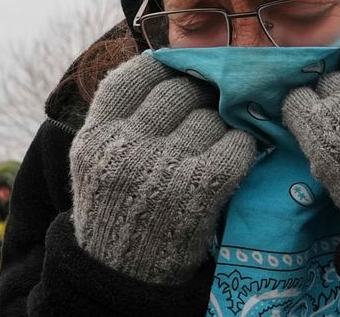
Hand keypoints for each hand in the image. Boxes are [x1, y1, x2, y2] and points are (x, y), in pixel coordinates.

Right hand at [70, 54, 256, 283]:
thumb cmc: (118, 209)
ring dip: (225, 124)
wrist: (124, 274)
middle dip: (203, 96)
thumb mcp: (99, 161)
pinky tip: (236, 156)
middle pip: (182, 91)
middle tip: (214, 107)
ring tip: (221, 139)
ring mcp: (163, 167)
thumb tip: (168, 65)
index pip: (138, 75)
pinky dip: (243, 147)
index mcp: (96, 136)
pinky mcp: (199, 188)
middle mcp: (126, 147)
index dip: (169, 69)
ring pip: (213, 117)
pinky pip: (236, 145)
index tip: (184, 74)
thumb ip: (123, 117)